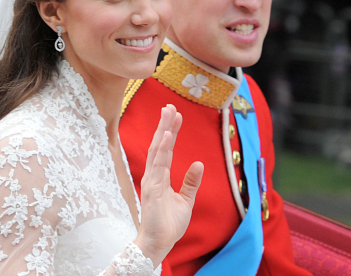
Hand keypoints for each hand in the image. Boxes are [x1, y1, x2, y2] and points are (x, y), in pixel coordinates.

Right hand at [134, 105, 203, 267]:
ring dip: (163, 132)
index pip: (166, 149)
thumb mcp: (186, 200)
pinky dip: (162, 149)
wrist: (160, 243)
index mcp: (161, 178)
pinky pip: (158, 166)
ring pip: (157, 151)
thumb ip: (191, 182)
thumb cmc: (169, 224)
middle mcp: (154, 176)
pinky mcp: (153, 190)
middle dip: (164, 125)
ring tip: (168, 114)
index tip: (176, 114)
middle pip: (159, 145)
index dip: (171, 131)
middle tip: (170, 105)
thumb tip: (198, 163)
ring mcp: (152, 182)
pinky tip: (166, 136)